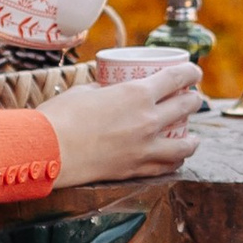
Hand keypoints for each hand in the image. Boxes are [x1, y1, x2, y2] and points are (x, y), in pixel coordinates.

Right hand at [53, 62, 202, 187]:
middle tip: (192, 99)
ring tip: (194, 137)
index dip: (191, 72)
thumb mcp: (86, 91)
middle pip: (186, 107)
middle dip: (194, 100)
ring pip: (184, 144)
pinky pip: (166, 167)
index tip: (194, 72)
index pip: (176, 78)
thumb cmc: (60, 116)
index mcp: (137, 94)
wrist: (48, 151)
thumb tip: (111, 91)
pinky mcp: (135, 169)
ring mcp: (144, 148)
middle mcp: (148, 120)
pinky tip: (176, 160)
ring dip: (193, 138)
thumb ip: (106, 90)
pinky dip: (175, 162)